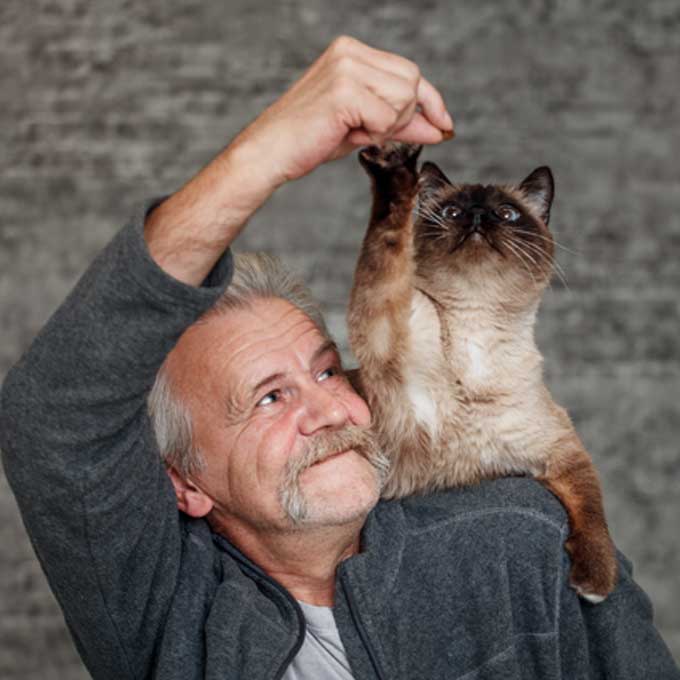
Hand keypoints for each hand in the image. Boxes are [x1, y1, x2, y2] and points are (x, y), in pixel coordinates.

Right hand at [229, 35, 453, 185]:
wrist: (270, 153)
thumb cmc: (310, 140)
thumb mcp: (363, 126)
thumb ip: (400, 121)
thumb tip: (438, 127)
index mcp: (351, 51)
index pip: (409, 72)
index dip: (431, 101)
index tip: (444, 124)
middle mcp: (350, 51)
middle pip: (412, 82)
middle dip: (403, 116)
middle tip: (371, 133)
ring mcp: (346, 67)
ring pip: (404, 98)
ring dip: (388, 125)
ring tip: (356, 132)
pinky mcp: (344, 89)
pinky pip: (387, 117)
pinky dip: (376, 133)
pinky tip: (349, 134)